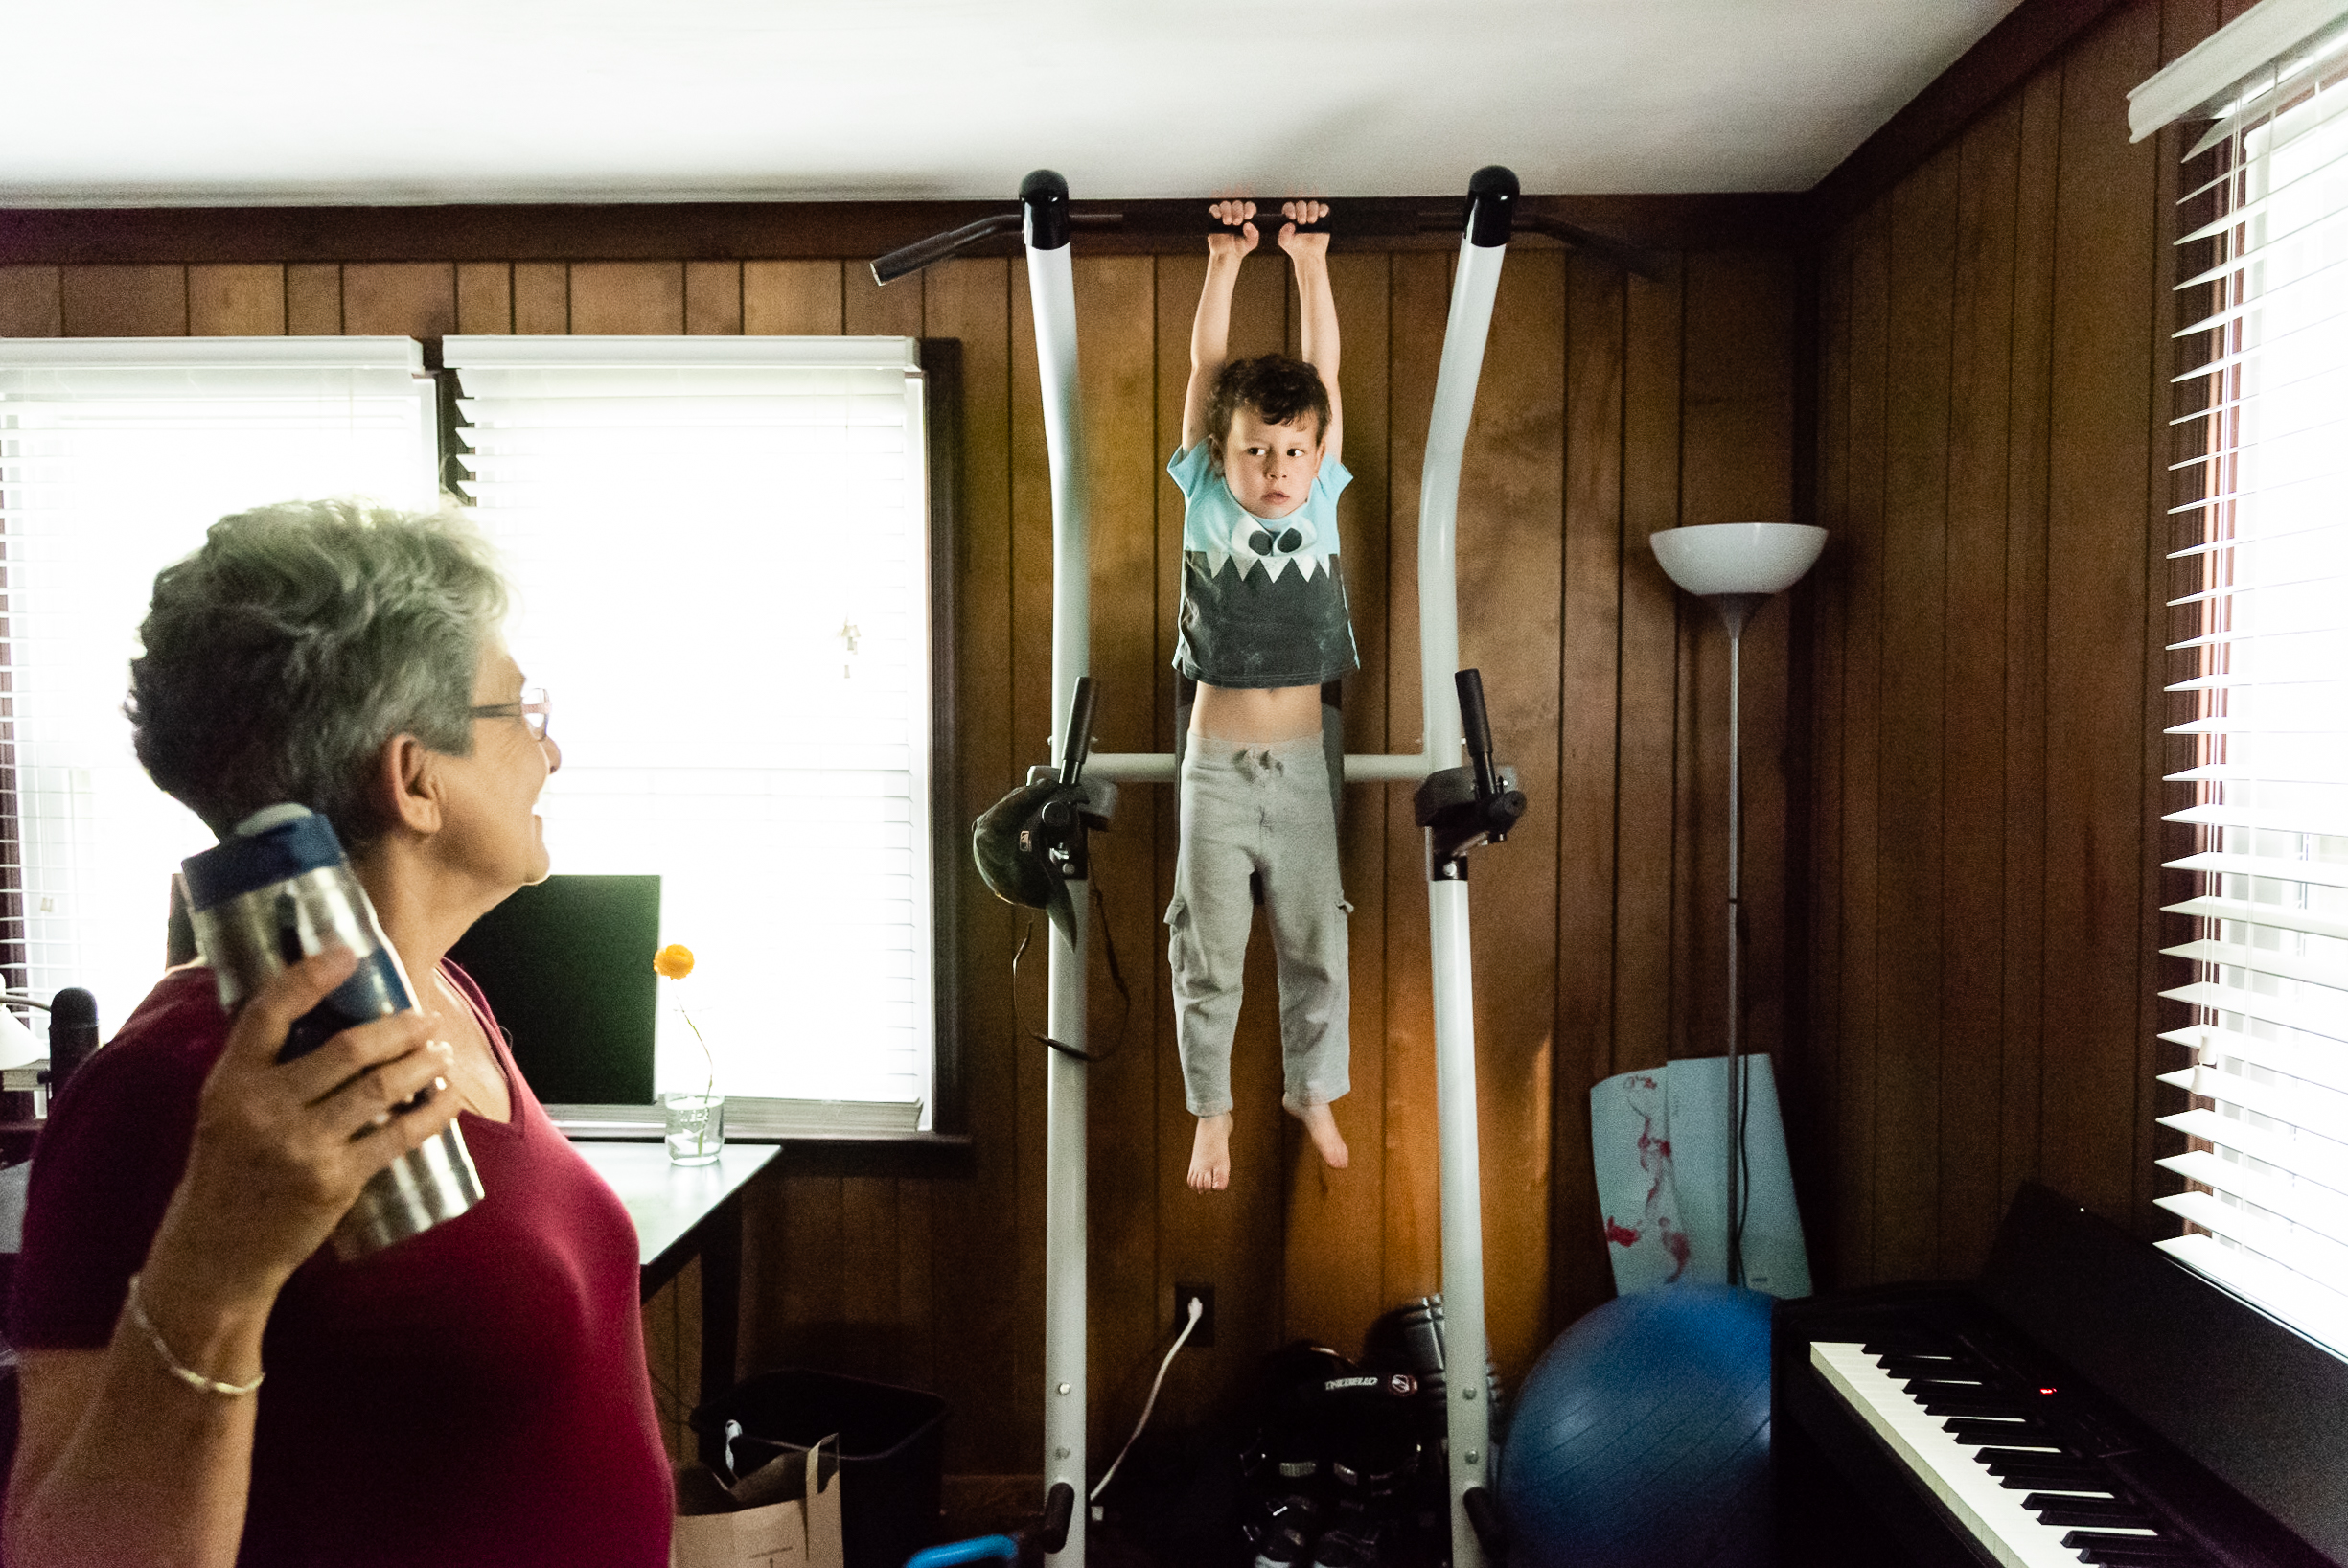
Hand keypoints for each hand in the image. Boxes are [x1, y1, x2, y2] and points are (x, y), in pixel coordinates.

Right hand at [145, 949, 458, 1313]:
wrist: (216, 1254)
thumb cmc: (225, 1173)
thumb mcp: (223, 1111)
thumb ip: (263, 1068)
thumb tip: (322, 1017)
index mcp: (231, 1082)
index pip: (270, 1011)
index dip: (312, 975)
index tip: (351, 954)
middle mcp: (265, 1108)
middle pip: (348, 1048)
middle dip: (399, 1028)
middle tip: (424, 1020)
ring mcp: (302, 1145)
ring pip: (380, 1087)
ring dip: (421, 1064)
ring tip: (439, 1051)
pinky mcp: (335, 1180)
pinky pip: (398, 1135)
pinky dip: (431, 1113)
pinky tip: (448, 1099)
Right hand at [1206, 200, 1258, 260]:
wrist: (1226, 255)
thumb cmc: (1240, 247)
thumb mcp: (1250, 243)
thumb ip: (1253, 235)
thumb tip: (1248, 225)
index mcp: (1246, 216)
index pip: (1249, 206)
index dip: (1248, 208)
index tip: (1247, 216)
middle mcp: (1236, 212)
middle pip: (1237, 204)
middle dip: (1237, 211)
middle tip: (1237, 222)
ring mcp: (1224, 214)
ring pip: (1225, 204)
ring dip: (1226, 211)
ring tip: (1227, 222)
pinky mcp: (1214, 217)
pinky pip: (1214, 208)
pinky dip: (1216, 211)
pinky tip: (1218, 217)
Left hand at [1279, 201, 1330, 260]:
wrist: (1308, 256)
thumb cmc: (1295, 248)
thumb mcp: (1285, 242)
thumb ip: (1283, 234)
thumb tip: (1290, 224)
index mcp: (1290, 216)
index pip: (1289, 206)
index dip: (1290, 209)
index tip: (1292, 217)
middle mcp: (1301, 213)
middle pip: (1301, 204)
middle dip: (1301, 211)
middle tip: (1302, 222)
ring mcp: (1312, 214)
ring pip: (1313, 204)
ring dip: (1312, 210)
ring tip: (1311, 221)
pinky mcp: (1323, 218)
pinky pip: (1324, 208)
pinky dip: (1323, 209)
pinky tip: (1321, 214)